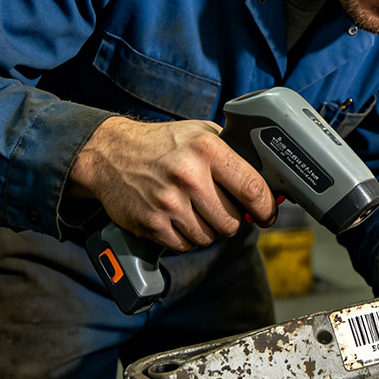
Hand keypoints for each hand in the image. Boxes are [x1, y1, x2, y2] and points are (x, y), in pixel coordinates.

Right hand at [66, 116, 276, 251]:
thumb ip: (232, 152)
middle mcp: (189, 175)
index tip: (268, 214)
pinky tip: (179, 218)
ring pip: (210, 236)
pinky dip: (187, 237)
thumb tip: (267, 181)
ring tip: (196, 209)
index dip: (266, 207)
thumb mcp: (200, 133)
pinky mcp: (152, 223)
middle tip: (222, 208)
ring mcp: (169, 202)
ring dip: (209, 229)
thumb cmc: (162, 144)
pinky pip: (186, 245)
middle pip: (232, 221)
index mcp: (207, 149)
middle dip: (233, 219)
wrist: (110, 154)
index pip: (252, 188)